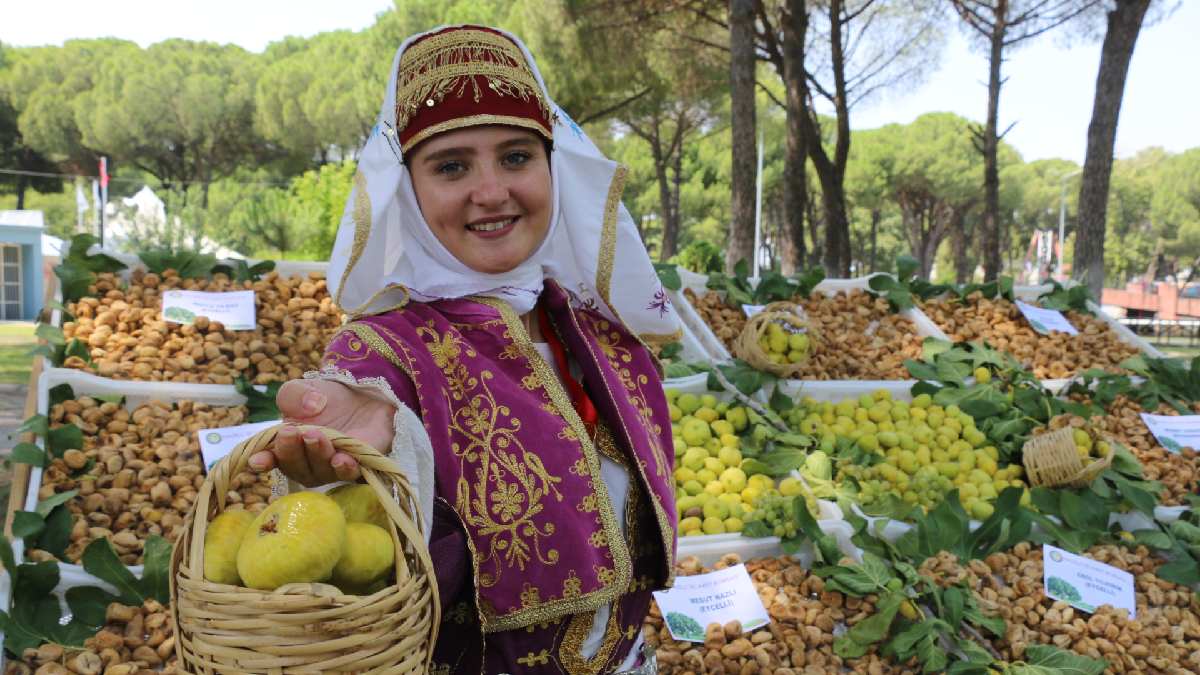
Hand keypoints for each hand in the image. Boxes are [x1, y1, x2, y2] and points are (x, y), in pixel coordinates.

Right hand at [248, 379, 395, 485]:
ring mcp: (330, 468)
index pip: (270, 460)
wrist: (361, 395)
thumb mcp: (301, 389)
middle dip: (291, 451)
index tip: (258, 460)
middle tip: (294, 432)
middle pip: (294, 467)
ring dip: (317, 455)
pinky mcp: (357, 466)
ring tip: (317, 437)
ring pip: (320, 472)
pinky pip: (349, 474)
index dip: (263, 462)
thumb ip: (293, 395)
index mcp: (284, 446)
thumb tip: (309, 407)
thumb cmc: (323, 397)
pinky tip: (342, 459)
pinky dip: (344, 469)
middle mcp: (305, 463)